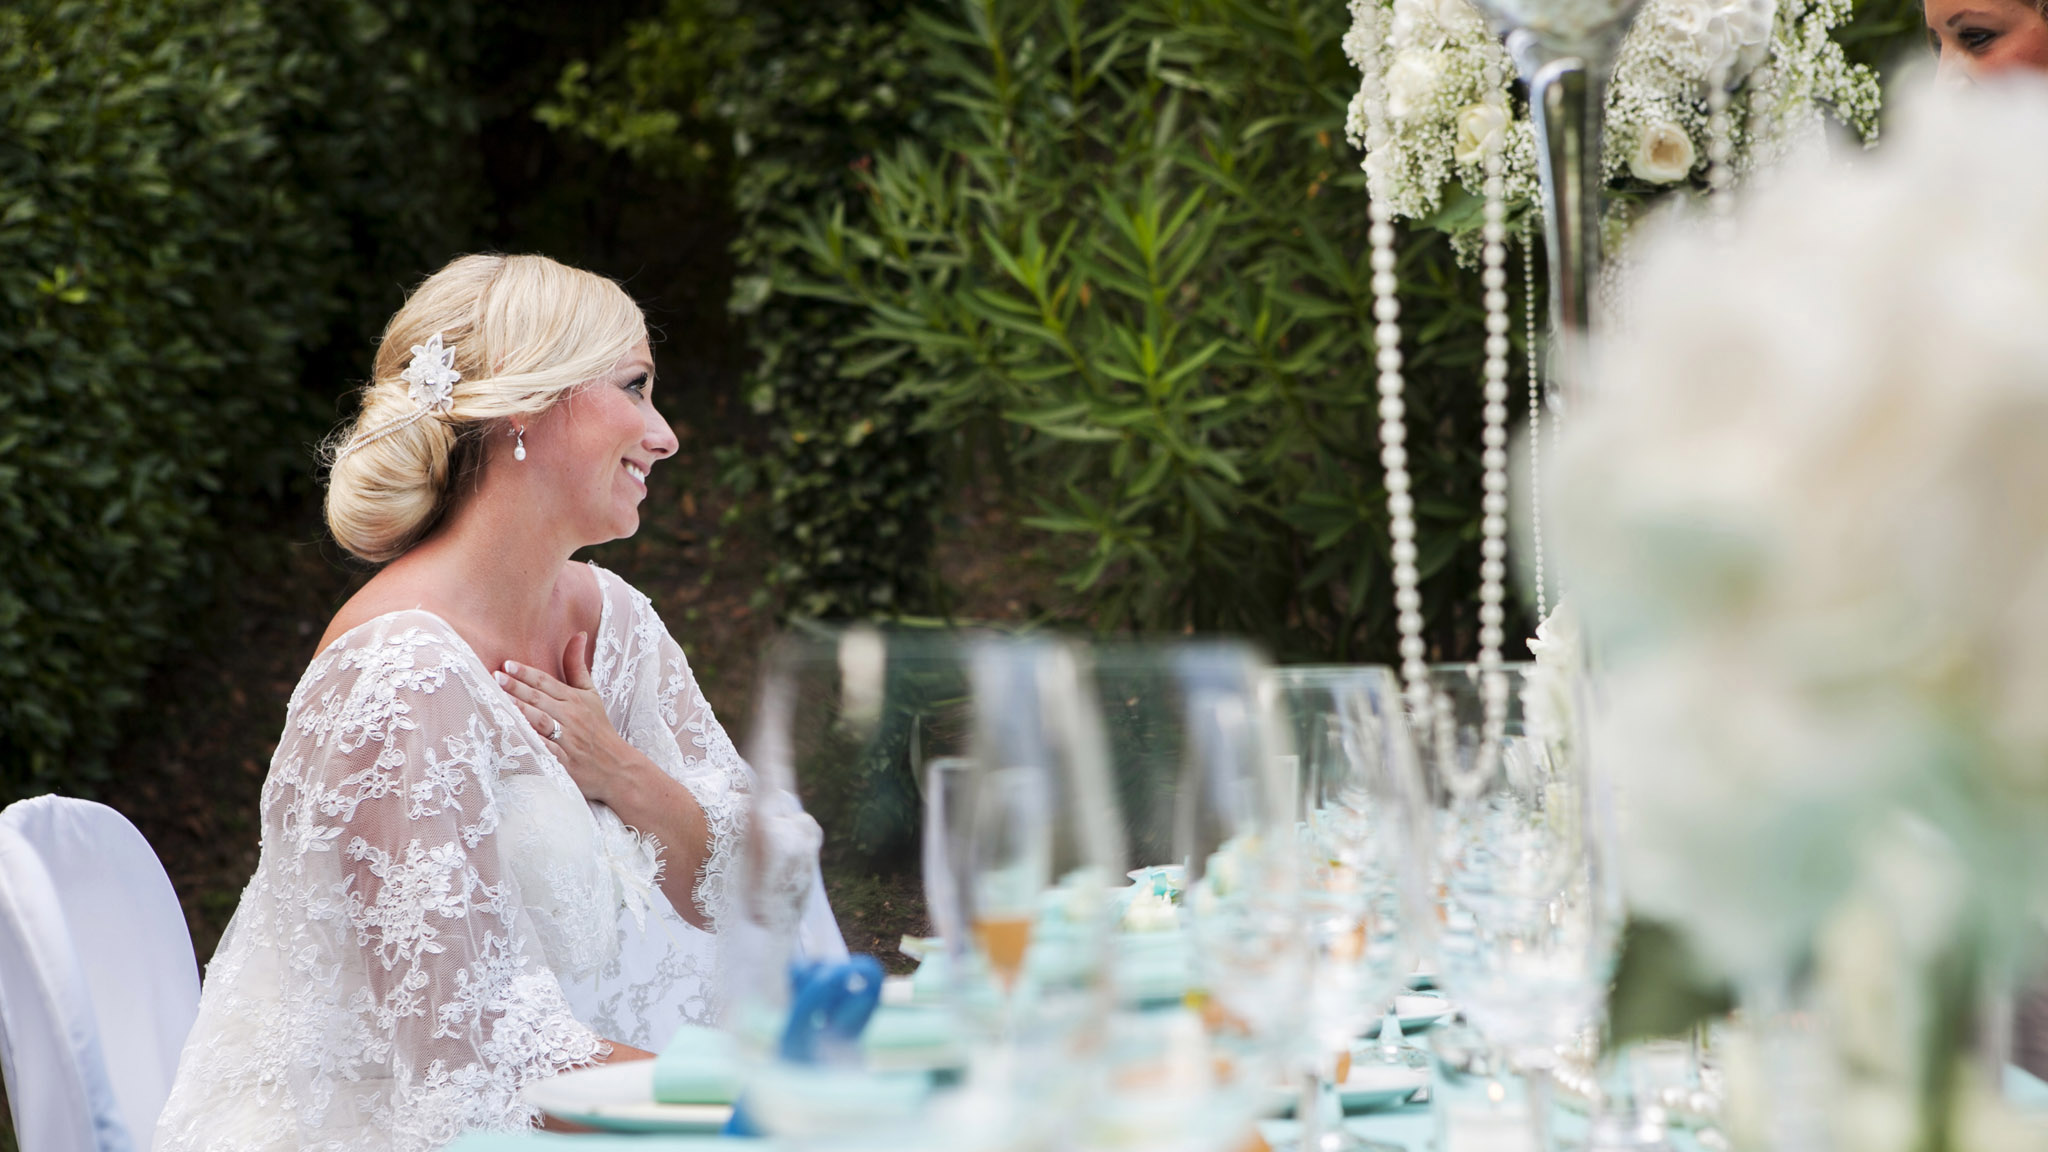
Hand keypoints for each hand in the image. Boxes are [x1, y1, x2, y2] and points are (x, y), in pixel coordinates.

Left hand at [494, 632, 639, 806]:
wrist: (616, 766)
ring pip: (540, 722)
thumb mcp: (591, 694)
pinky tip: (512, 734)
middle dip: (517, 688)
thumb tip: (579, 634)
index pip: (547, 683)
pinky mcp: (563, 761)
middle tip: (495, 677)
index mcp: (575, 699)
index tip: (508, 665)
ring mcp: (567, 740)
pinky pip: (543, 749)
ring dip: (520, 711)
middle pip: (540, 699)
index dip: (527, 674)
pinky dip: (529, 742)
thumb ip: (577, 666)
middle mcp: (571, 717)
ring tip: (499, 700)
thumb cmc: (598, 728)